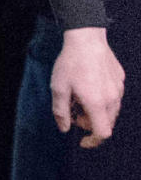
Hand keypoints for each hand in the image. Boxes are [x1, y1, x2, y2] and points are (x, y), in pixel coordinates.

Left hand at [50, 26, 124, 146]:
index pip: (102, 133)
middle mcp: (112, 98)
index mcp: (97, 103)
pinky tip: (90, 87)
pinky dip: (103, 101)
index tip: (82, 141)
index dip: (93, 141)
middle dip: (90, 124)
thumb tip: (64, 128)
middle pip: (107, 123)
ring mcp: (119, 88)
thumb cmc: (71, 63)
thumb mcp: (58, 89)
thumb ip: (61, 112)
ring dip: (97, 113)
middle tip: (74, 112)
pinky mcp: (120, 79)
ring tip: (81, 98)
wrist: (86, 38)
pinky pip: (114, 98)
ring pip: (111, 111)